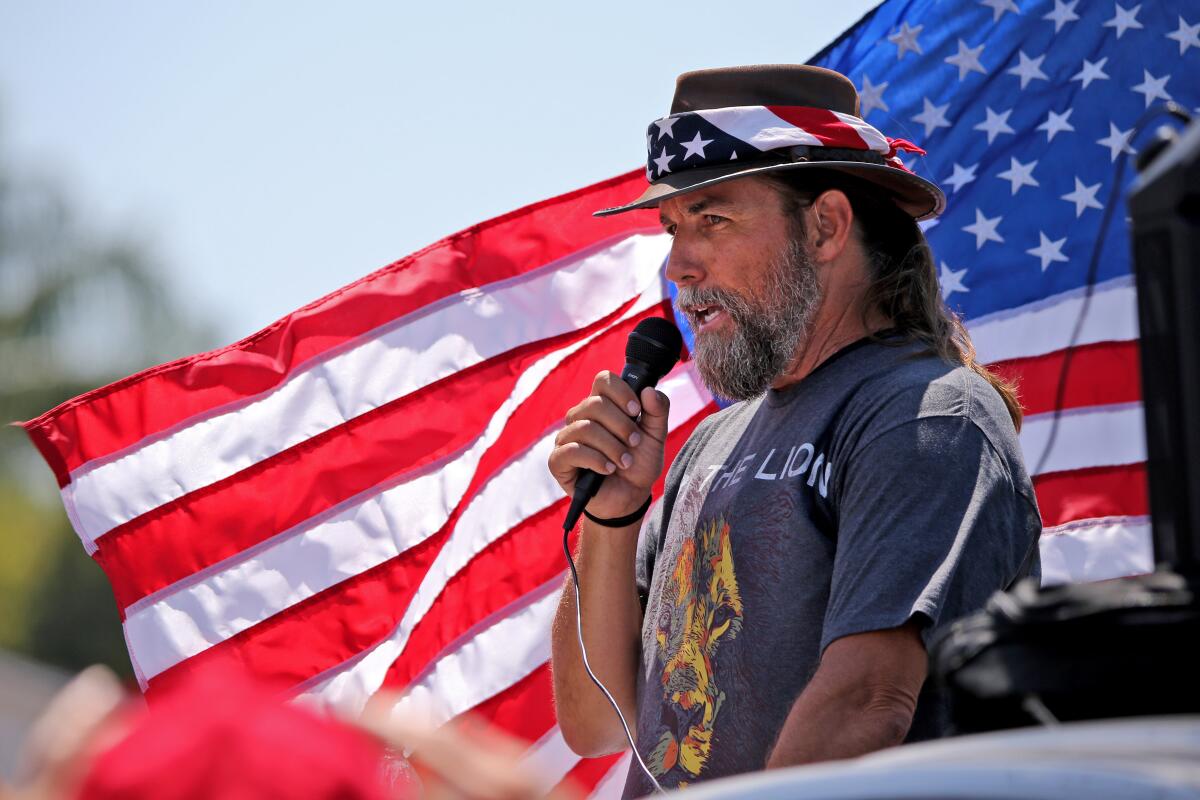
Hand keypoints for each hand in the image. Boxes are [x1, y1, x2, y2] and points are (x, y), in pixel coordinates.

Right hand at [548, 370, 669, 519]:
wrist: (630, 498)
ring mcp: (566, 438)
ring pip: (585, 428)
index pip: (603, 380)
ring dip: (611, 446)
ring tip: (625, 462)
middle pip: (594, 404)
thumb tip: (649, 390)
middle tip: (634, 443)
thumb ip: (658, 411)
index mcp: (602, 405)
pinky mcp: (558, 461)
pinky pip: (571, 450)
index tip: (636, 411)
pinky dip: (595, 460)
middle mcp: (580, 417)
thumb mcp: (655, 436)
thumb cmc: (639, 464)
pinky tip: (608, 469)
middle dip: (621, 425)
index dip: (621, 392)